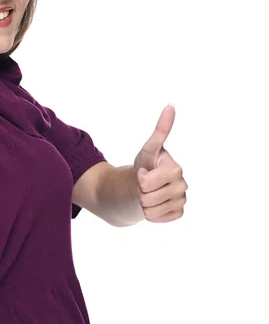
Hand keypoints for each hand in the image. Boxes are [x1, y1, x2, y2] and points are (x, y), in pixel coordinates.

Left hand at [133, 104, 187, 222]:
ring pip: (152, 210)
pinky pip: (158, 218)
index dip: (141, 178)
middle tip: (144, 185)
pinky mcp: (178, 213)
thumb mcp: (148, 150)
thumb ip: (160, 130)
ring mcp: (182, 200)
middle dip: (140, 192)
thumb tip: (171, 105)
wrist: (140, 187)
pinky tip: (153, 205)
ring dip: (143, 204)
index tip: (144, 172)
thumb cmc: (144, 166)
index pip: (148, 181)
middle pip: (149, 197)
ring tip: (147, 195)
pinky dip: (150, 215)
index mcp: (177, 168)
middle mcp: (183, 184)